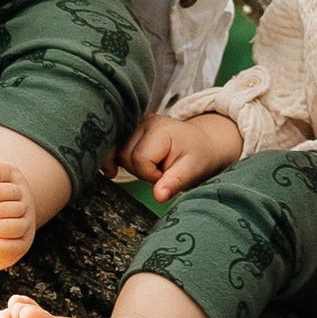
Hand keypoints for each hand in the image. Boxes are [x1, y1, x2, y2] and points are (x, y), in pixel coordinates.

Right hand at [118, 107, 243, 201]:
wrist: (202, 144)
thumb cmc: (198, 156)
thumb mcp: (192, 171)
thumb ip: (174, 182)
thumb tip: (158, 196)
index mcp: (160, 129)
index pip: (140, 160)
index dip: (151, 175)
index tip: (167, 174)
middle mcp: (143, 121)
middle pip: (126, 156)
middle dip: (141, 172)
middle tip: (162, 171)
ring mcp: (135, 124)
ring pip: (118, 154)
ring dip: (133, 168)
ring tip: (154, 166)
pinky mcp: (130, 130)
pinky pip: (114, 149)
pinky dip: (116, 161)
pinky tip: (114, 170)